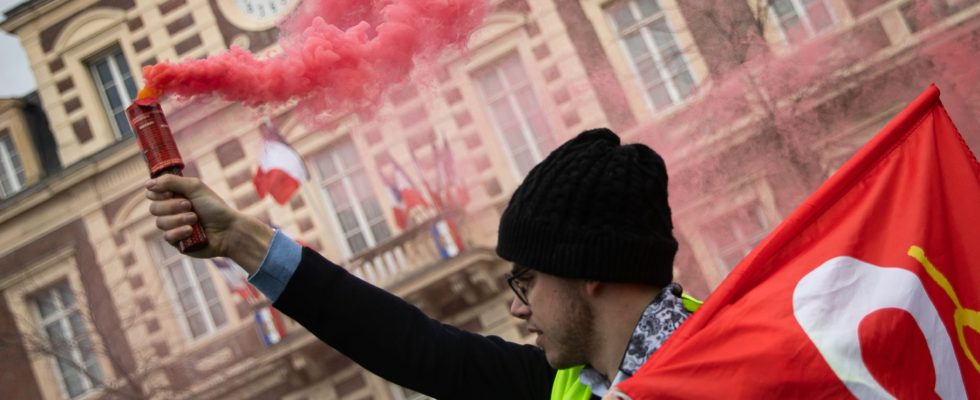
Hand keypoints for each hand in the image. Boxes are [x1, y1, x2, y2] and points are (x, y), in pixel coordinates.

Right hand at [145, 175, 272, 272]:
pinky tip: (191, 231)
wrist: (229, 229)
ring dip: (179, 219)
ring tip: (195, 219)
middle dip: (172, 206)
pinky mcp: (177, 242)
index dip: (158, 193)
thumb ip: (171, 182)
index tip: (170, 193)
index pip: (152, 194)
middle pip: (153, 208)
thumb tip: (147, 184)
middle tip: (190, 206)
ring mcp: (173, 227)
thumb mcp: (195, 188)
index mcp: (174, 197)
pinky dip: (179, 232)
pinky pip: (167, 237)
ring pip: (160, 223)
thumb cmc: (215, 207)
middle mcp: (172, 212)